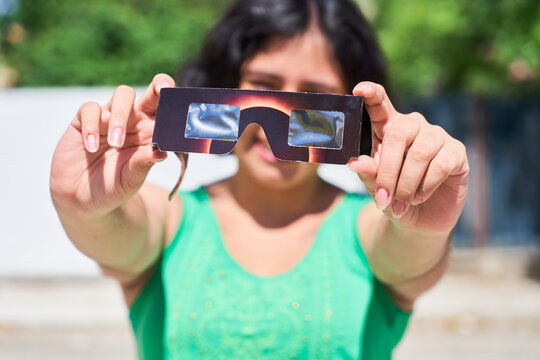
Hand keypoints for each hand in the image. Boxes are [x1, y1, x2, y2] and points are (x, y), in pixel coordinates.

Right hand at [50, 74, 174, 216]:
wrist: (83, 200)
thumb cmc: (114, 187)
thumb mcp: (131, 178)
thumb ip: (144, 163)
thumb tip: (162, 150)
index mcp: (152, 134)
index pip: (168, 112)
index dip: (176, 104)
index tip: (182, 103)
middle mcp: (134, 121)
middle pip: (150, 93)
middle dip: (159, 86)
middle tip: (162, 90)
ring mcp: (110, 118)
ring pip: (123, 95)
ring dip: (121, 115)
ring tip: (115, 143)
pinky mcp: (85, 121)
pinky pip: (91, 110)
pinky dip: (92, 126)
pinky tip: (91, 147)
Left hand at [348, 82, 468, 234]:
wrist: (420, 220)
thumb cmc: (394, 197)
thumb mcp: (377, 189)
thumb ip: (368, 174)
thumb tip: (355, 163)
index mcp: (388, 129)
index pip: (380, 104)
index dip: (371, 94)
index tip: (359, 89)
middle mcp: (413, 126)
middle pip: (397, 134)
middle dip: (387, 170)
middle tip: (382, 198)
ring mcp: (437, 136)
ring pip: (419, 154)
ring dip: (406, 185)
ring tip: (399, 204)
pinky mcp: (456, 152)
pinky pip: (439, 165)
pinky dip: (425, 187)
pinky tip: (419, 198)